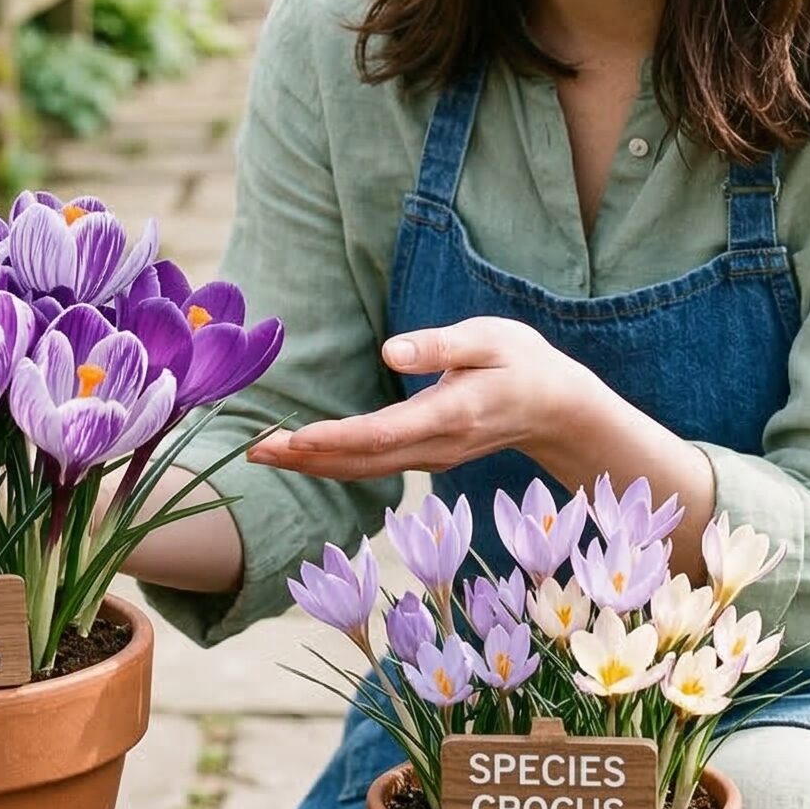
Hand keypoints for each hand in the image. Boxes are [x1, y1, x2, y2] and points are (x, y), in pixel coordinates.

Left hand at [245, 317, 605, 481]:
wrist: (558, 409)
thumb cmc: (523, 363)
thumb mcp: (491, 339)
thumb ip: (441, 346)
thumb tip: (392, 351)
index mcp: (450, 415)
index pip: (382, 433)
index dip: (335, 438)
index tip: (292, 438)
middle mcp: (437, 446)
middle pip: (361, 461)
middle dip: (305, 459)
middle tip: (252, 451)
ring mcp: (431, 458)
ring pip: (363, 469)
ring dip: (311, 464)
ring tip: (262, 454)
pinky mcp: (426, 457)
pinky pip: (372, 466)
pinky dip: (333, 462)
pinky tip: (303, 454)